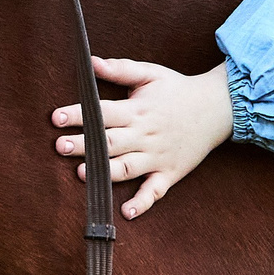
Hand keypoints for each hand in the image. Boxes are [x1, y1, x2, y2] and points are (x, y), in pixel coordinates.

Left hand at [51, 57, 233, 219]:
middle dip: (83, 145)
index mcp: (138, 110)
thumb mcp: (151, 73)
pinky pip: (155, 191)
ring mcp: (158, 157)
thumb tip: (90, 62)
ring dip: (104, 173)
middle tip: (59, 146)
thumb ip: (120, 69)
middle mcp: (146, 135)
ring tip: (81, 174)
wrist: (218, 107)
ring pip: (127, 168)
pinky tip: (126, 211)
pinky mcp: (170, 173)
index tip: (56, 117)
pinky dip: (142, 203)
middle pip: (110, 143)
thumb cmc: (178, 90)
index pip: (103, 113)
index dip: (79, 115)